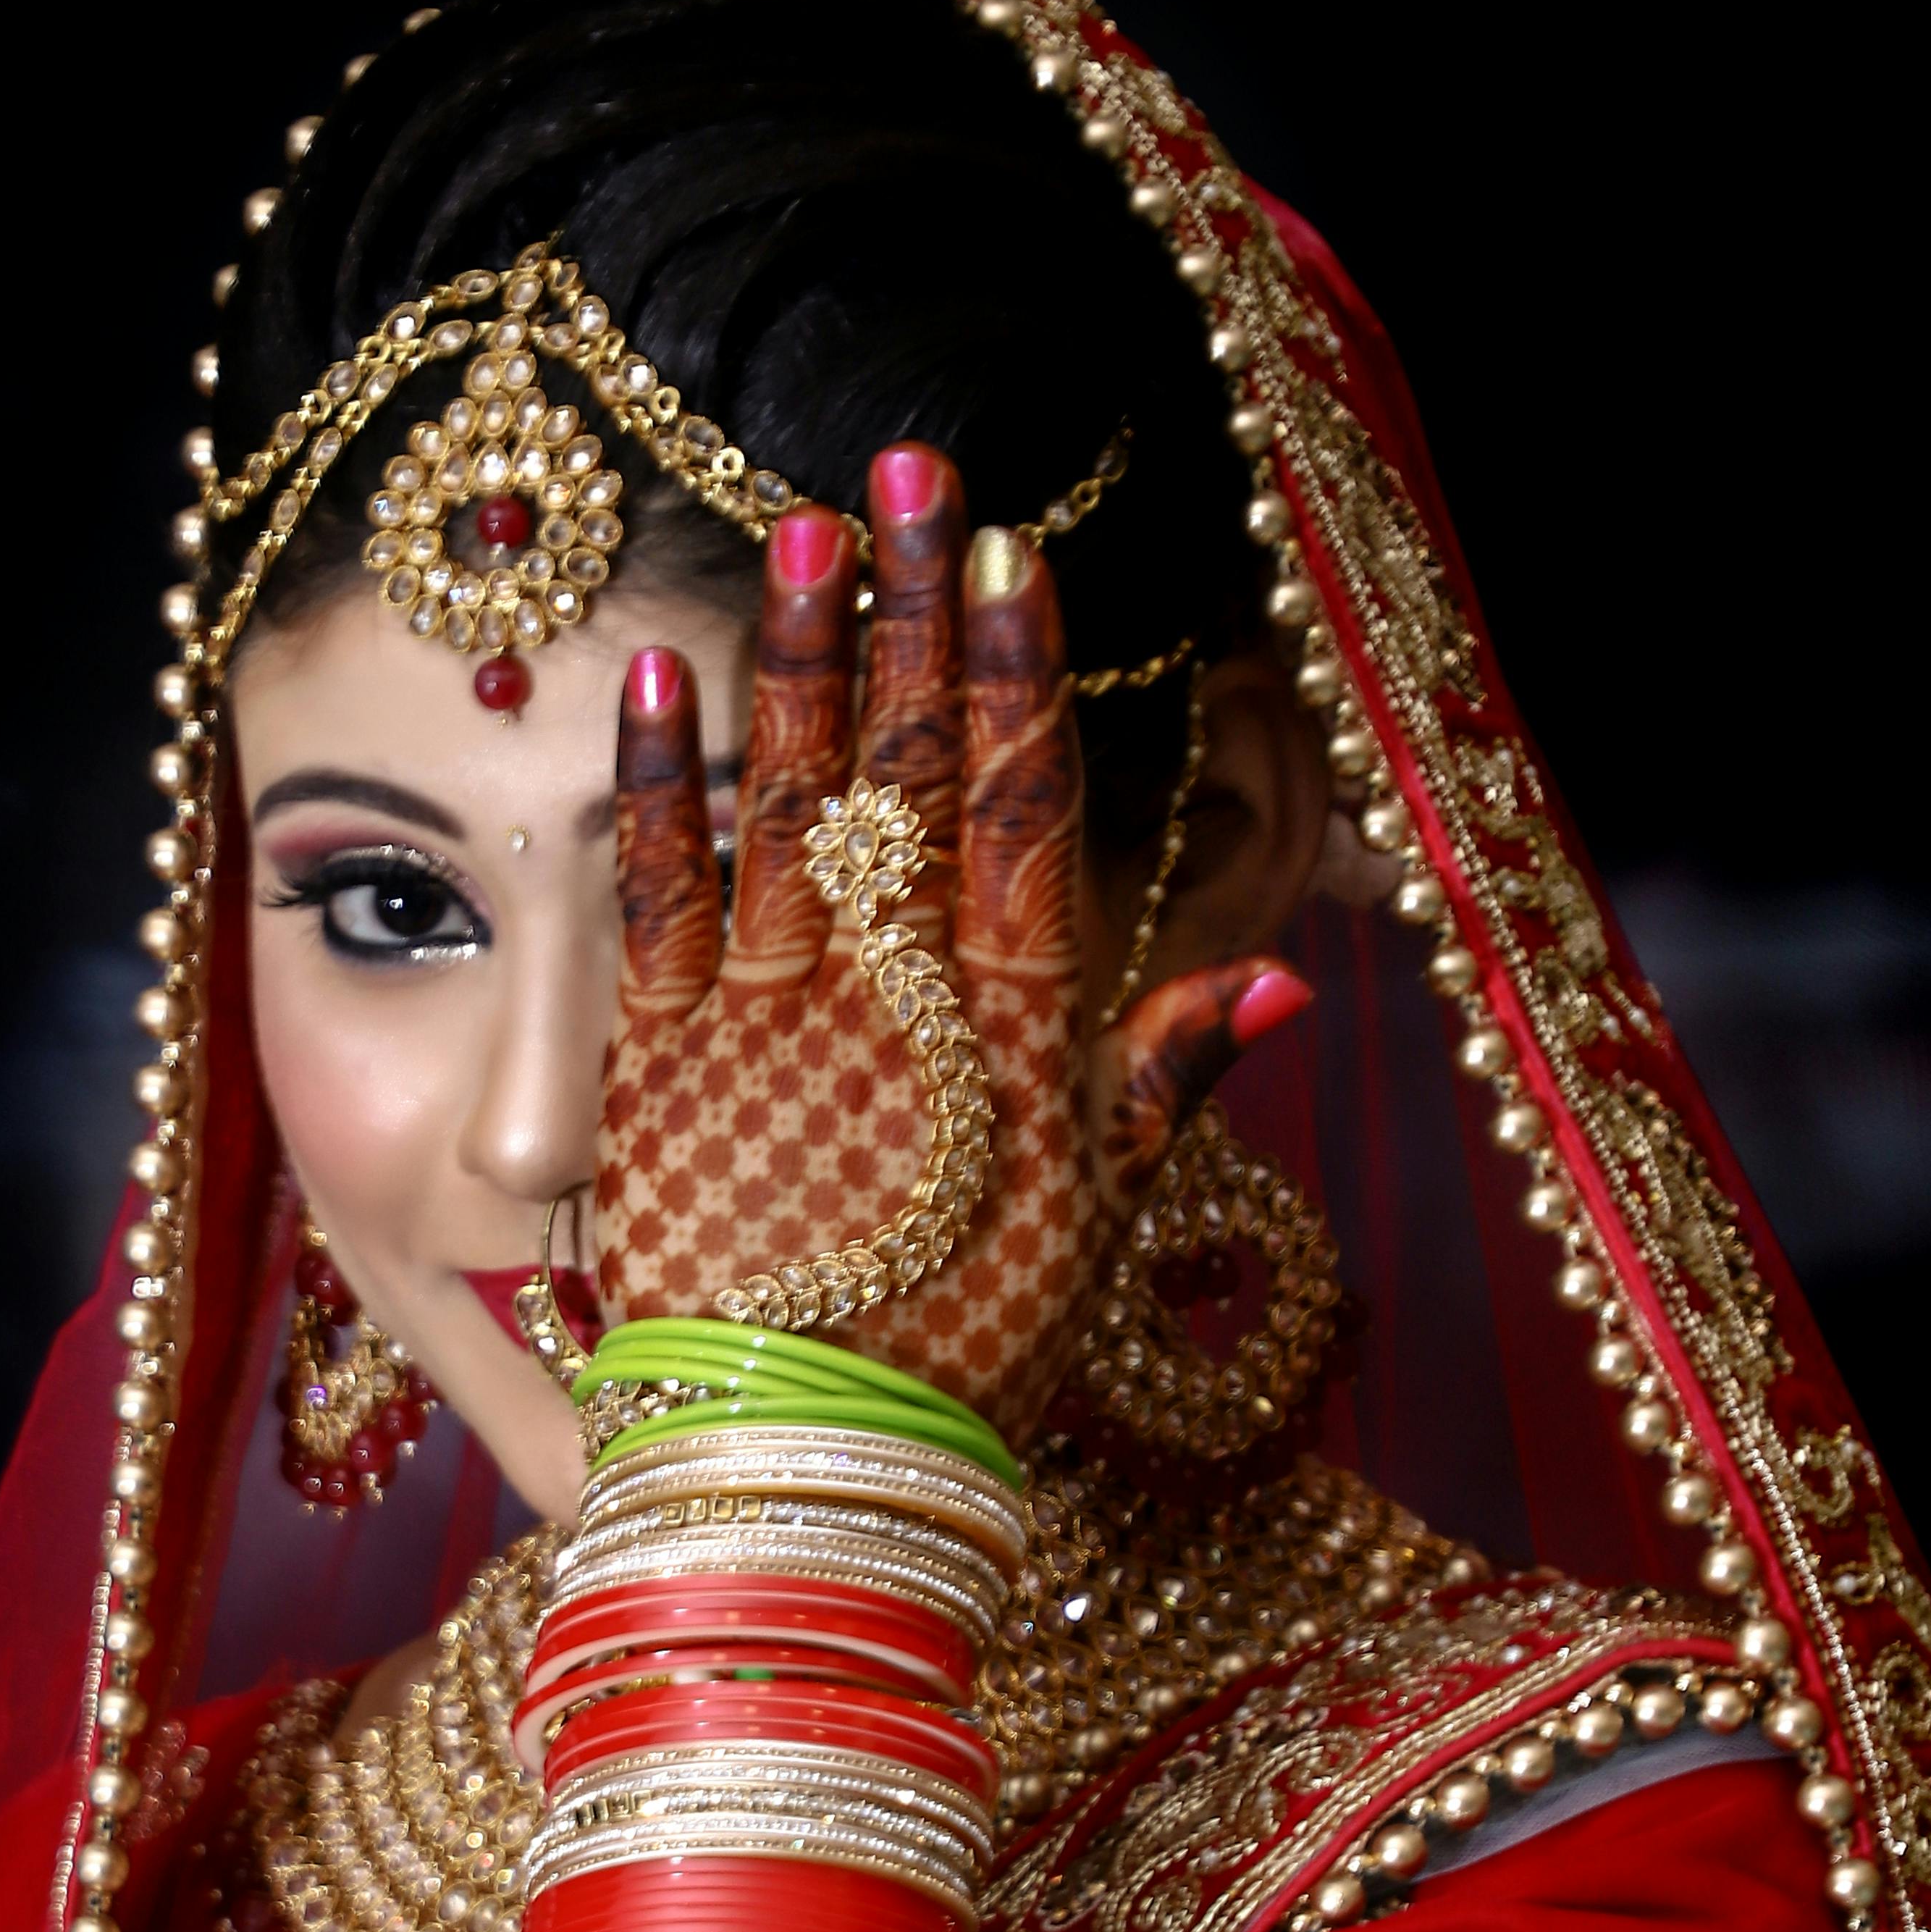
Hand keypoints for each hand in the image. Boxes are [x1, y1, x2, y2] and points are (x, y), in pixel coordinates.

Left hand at [598, 442, 1301, 1433]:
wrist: (814, 1467)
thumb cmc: (964, 1359)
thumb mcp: (1094, 1225)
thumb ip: (1167, 1083)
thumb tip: (1277, 976)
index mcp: (1013, 1033)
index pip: (1021, 807)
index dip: (1012, 668)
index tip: (1005, 548)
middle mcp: (894, 1003)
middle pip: (908, 772)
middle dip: (908, 610)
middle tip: (905, 464)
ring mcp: (771, 1023)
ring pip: (788, 802)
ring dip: (798, 654)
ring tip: (803, 526)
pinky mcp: (661, 1064)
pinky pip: (657, 893)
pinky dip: (659, 780)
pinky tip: (653, 673)